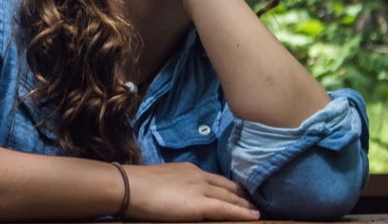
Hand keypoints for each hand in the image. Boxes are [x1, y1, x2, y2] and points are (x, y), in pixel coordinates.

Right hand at [122, 162, 259, 220]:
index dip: (230, 187)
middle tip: (255, 202)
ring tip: (257, 211)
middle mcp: (198, 176)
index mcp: (188, 170)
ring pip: (231, 197)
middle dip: (242, 195)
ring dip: (246, 205)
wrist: (129, 187)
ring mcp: (201, 189)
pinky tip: (254, 217)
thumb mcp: (160, 182)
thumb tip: (177, 196)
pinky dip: (243, 213)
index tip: (239, 193)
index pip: (215, 179)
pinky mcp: (201, 204)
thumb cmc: (137, 186)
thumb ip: (173, 187)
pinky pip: (228, 209)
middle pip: (228, 186)